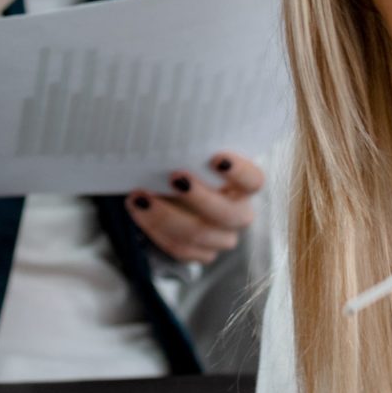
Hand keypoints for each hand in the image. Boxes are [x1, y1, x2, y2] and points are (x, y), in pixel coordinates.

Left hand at [128, 150, 262, 265]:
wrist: (169, 193)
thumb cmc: (184, 166)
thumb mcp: (192, 157)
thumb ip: (191, 151)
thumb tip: (172, 138)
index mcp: (244, 186)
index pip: (253, 180)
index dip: (239, 171)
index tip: (217, 158)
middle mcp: (238, 214)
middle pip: (228, 214)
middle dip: (199, 197)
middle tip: (174, 177)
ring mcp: (222, 238)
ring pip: (198, 234)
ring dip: (165, 216)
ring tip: (140, 197)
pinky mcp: (202, 254)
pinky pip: (180, 248)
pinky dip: (155, 229)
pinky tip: (138, 211)